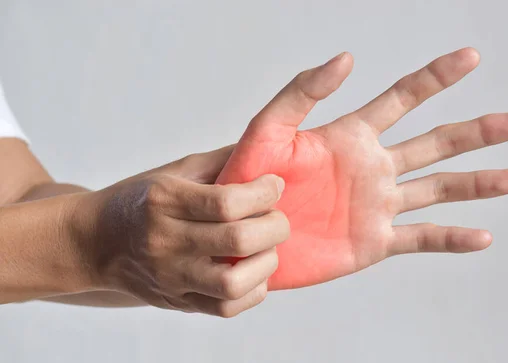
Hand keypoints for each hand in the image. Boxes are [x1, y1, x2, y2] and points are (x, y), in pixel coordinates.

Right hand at [75, 146, 289, 315]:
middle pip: (236, 240)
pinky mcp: (177, 302)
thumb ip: (221, 161)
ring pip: (233, 283)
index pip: (226, 202)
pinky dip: (253, 291)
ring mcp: (170, 277)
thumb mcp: (175, 171)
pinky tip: (253, 271)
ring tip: (266, 248)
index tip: (274, 185)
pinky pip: (226, 308)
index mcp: (165, 201)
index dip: (263, 193)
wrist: (96, 242)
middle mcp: (165, 241)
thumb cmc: (142, 200)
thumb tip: (267, 150)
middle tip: (277, 218)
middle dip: (274, 226)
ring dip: (266, 264)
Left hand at [216, 48, 507, 289]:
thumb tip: (346, 58)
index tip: (470, 57)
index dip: (436, 76)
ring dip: (478, 183)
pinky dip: (452, 238)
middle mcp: (374, 167)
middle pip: (437, 143)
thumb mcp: (269, 128)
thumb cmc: (247, 178)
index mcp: (352, 136)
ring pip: (439, 189)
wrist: (242, 234)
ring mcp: (378, 205)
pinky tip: (483, 236)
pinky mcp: (374, 242)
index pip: (403, 99)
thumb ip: (303, 92)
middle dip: (479, 131)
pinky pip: (421, 238)